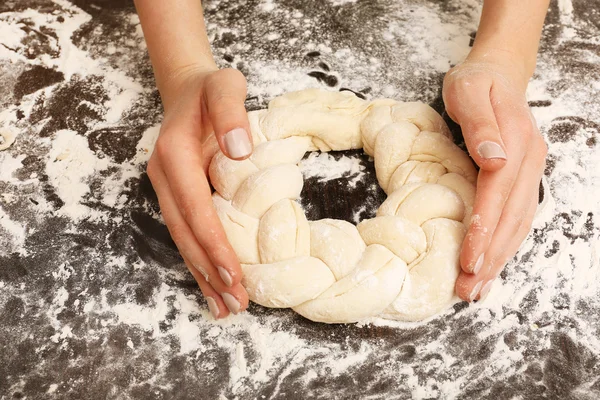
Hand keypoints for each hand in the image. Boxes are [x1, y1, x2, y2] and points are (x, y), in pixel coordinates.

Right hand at [146, 67, 253, 318]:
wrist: (187, 89)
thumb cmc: (211, 90)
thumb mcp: (224, 86)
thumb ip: (230, 112)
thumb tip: (240, 151)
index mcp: (175, 154)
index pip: (196, 209)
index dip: (214, 244)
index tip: (233, 275)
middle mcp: (164, 176)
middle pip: (185, 233)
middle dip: (209, 271)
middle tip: (234, 304)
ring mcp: (165, 188)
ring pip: (181, 239)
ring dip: (201, 274)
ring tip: (224, 307)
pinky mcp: (173, 195)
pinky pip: (184, 232)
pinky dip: (197, 260)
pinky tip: (210, 284)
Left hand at [442, 52, 547, 301]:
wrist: (498, 72)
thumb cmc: (475, 81)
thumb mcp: (469, 90)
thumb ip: (481, 123)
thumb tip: (493, 159)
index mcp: (516, 141)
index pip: (499, 193)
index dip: (485, 227)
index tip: (468, 258)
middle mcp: (529, 161)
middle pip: (513, 217)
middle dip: (491, 255)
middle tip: (468, 289)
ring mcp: (529, 172)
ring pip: (519, 223)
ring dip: (500, 258)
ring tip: (477, 288)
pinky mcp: (523, 179)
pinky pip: (517, 217)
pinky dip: (505, 244)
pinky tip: (491, 263)